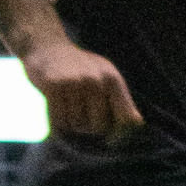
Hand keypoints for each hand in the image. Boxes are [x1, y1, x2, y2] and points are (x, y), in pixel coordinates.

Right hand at [26, 33, 141, 143]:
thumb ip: (121, 100)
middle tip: (80, 117)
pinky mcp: (53, 85)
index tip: (111, 139)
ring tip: (66, 110)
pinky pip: (57, 120)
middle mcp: (96, 80)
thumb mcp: (106, 77)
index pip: (126, 119)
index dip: (120, 134)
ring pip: (76, 125)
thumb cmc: (80, 68)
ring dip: (70, 125)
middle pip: (98, 126)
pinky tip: (55, 118)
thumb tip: (137, 125)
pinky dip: (55, 125)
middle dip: (89, 128)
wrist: (47, 46)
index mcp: (113, 80)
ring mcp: (74, 82)